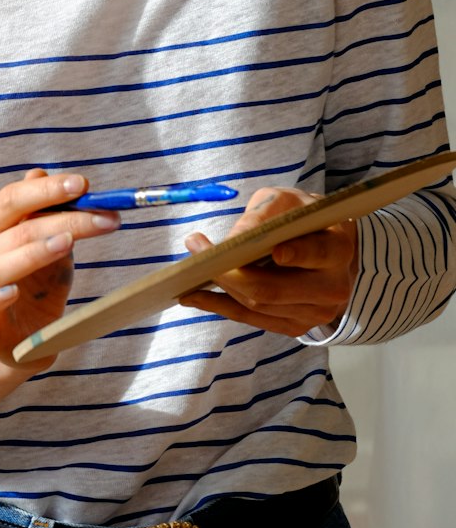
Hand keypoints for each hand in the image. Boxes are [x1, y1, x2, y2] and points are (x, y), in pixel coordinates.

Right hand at [0, 169, 118, 427]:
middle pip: (15, 228)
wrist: (13, 341)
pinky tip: (13, 290)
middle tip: (102, 214)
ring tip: (68, 242)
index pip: (12, 198)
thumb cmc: (32, 286)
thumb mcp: (47, 247)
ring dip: (35, 251)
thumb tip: (39, 172)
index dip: (47, 189)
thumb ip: (45, 213)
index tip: (84, 184)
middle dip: (60, 217)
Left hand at [177, 186, 358, 337]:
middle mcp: (333, 288)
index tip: (273, 250)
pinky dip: (220, 307)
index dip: (296, 254)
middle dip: (230, 272)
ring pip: (259, 306)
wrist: (327, 248)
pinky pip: (252, 320)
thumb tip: (236, 238)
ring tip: (187, 271)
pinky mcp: (296, 326)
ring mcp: (316, 314)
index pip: (318, 253)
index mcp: (338, 248)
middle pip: (274, 289)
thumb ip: (265, 214)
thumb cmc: (302, 217)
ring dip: (219, 289)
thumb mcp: (287, 201)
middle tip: (196, 248)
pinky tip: (194, 296)